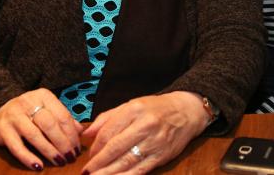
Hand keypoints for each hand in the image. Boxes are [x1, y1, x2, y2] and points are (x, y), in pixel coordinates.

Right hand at [0, 88, 83, 170]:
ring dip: (49, 151)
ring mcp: (13, 116)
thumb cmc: (30, 112)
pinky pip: (17, 147)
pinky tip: (38, 166)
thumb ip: (63, 118)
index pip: (62, 115)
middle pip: (50, 125)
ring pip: (35, 135)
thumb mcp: (47, 109)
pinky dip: (28, 158)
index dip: (72, 134)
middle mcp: (27, 102)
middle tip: (70, 157)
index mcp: (43, 96)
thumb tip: (81, 132)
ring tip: (59, 162)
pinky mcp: (2, 130)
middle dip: (63, 143)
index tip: (77, 148)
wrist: (0, 111)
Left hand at [81, 92, 209, 173]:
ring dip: (108, 173)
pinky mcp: (161, 156)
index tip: (89, 156)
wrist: (187, 112)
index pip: (108, 131)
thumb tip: (87, 133)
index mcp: (134, 109)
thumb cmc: (156, 108)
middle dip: (98, 163)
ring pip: (126, 161)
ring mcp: (154, 142)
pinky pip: (140, 170)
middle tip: (87, 172)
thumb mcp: (131, 105)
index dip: (95, 146)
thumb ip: (107, 118)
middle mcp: (144, 125)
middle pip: (115, 148)